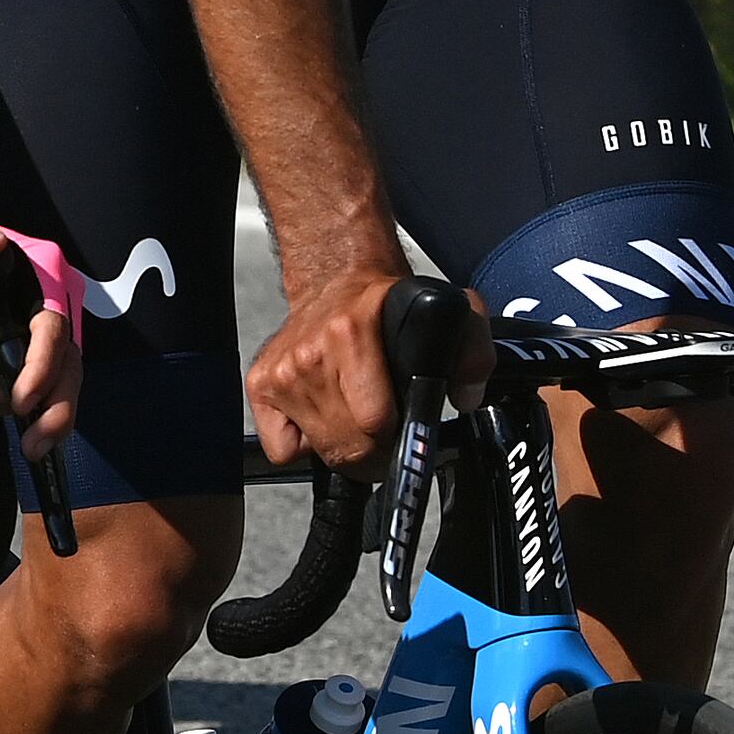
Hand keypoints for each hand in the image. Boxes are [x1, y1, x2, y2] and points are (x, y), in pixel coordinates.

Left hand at [0, 198, 79, 452]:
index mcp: (42, 278)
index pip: (55, 329)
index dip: (44, 368)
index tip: (20, 400)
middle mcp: (45, 314)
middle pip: (66, 371)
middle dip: (52, 413)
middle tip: (31, 446)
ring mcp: (30, 342)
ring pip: (41, 392)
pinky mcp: (9, 362)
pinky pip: (11, 397)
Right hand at [245, 266, 481, 470]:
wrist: (336, 281)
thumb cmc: (388, 306)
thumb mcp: (449, 312)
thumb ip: (473, 353)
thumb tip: (465, 397)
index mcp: (351, 333)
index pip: (375, 421)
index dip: (398, 438)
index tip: (405, 430)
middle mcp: (310, 354)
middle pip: (347, 446)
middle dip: (374, 452)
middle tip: (386, 436)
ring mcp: (282, 373)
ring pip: (321, 449)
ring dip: (345, 446)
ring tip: (358, 421)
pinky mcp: (260, 385)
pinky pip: (283, 449)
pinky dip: (304, 445)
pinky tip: (322, 417)